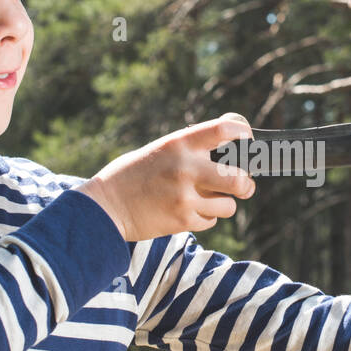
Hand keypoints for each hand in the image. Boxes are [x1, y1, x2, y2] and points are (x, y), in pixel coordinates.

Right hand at [76, 112, 256, 241]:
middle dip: (245, 185)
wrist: (104, 207)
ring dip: (222, 204)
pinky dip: (204, 217)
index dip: (243, 133)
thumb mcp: (160, 151)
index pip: (224, 129)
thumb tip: (231, 153)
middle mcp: (186, 168)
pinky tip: (186, 211)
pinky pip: (211, 220)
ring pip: (229, 204)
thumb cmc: (132, 175)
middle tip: (243, 186)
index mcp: (179, 143)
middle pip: (239, 178)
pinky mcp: (182, 220)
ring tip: (203, 200)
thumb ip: (191, 150)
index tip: (246, 140)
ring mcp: (185, 196)